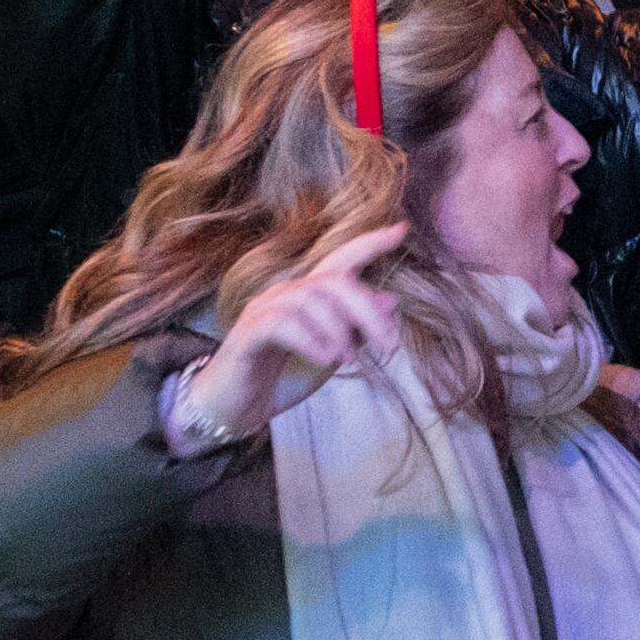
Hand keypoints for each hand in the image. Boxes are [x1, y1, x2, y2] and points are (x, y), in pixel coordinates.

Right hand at [181, 225, 408, 446]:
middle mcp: (286, 293)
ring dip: (338, 329)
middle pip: (333, 281)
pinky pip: (281, 323)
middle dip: (367, 309)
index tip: (401, 230)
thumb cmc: (283, 377)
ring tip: (350, 359)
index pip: (341, 259)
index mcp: (310, 295)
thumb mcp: (333, 354)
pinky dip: (310, 339)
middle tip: (389, 344)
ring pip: (309, 299)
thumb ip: (357, 329)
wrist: (237, 409)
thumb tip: (391, 300)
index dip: (369, 243)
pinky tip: (326, 359)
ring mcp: (264, 309)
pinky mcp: (247, 333)